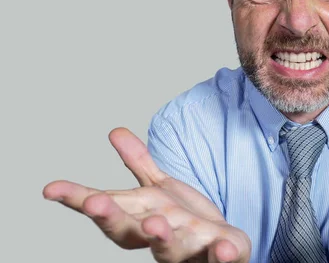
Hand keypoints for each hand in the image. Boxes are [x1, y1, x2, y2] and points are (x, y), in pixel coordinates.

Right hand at [43, 128, 250, 262]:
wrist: (222, 248)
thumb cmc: (184, 221)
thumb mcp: (161, 189)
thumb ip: (139, 163)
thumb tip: (115, 130)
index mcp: (141, 220)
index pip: (109, 209)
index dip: (80, 199)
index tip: (51, 189)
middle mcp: (159, 239)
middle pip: (130, 233)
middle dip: (113, 219)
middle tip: (94, 204)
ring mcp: (190, 251)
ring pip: (171, 250)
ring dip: (162, 238)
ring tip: (155, 224)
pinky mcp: (222, 256)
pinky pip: (222, 258)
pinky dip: (223, 254)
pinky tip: (225, 248)